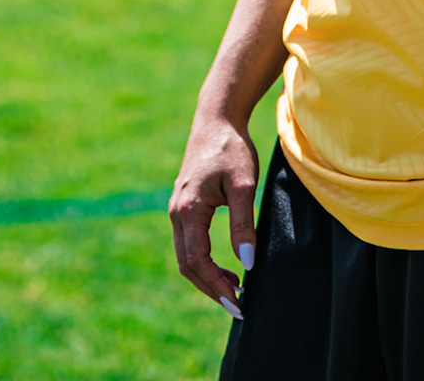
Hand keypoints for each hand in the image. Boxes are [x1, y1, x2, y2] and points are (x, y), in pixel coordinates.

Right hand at [169, 111, 261, 316]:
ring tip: (235, 288)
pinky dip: (203, 262)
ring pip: (186, 256)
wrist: (216, 120)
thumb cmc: (232, 149)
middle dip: (210, 287)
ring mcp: (177, 210)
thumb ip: (243, 224)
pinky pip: (188, 243)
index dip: (216, 285)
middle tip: (238, 303)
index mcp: (188, 210)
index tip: (238, 301)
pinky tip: (225, 267)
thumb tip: (247, 262)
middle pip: (187, 264)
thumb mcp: (243, 185)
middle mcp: (176, 214)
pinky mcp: (183, 207)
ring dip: (207, 277)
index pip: (197, 261)